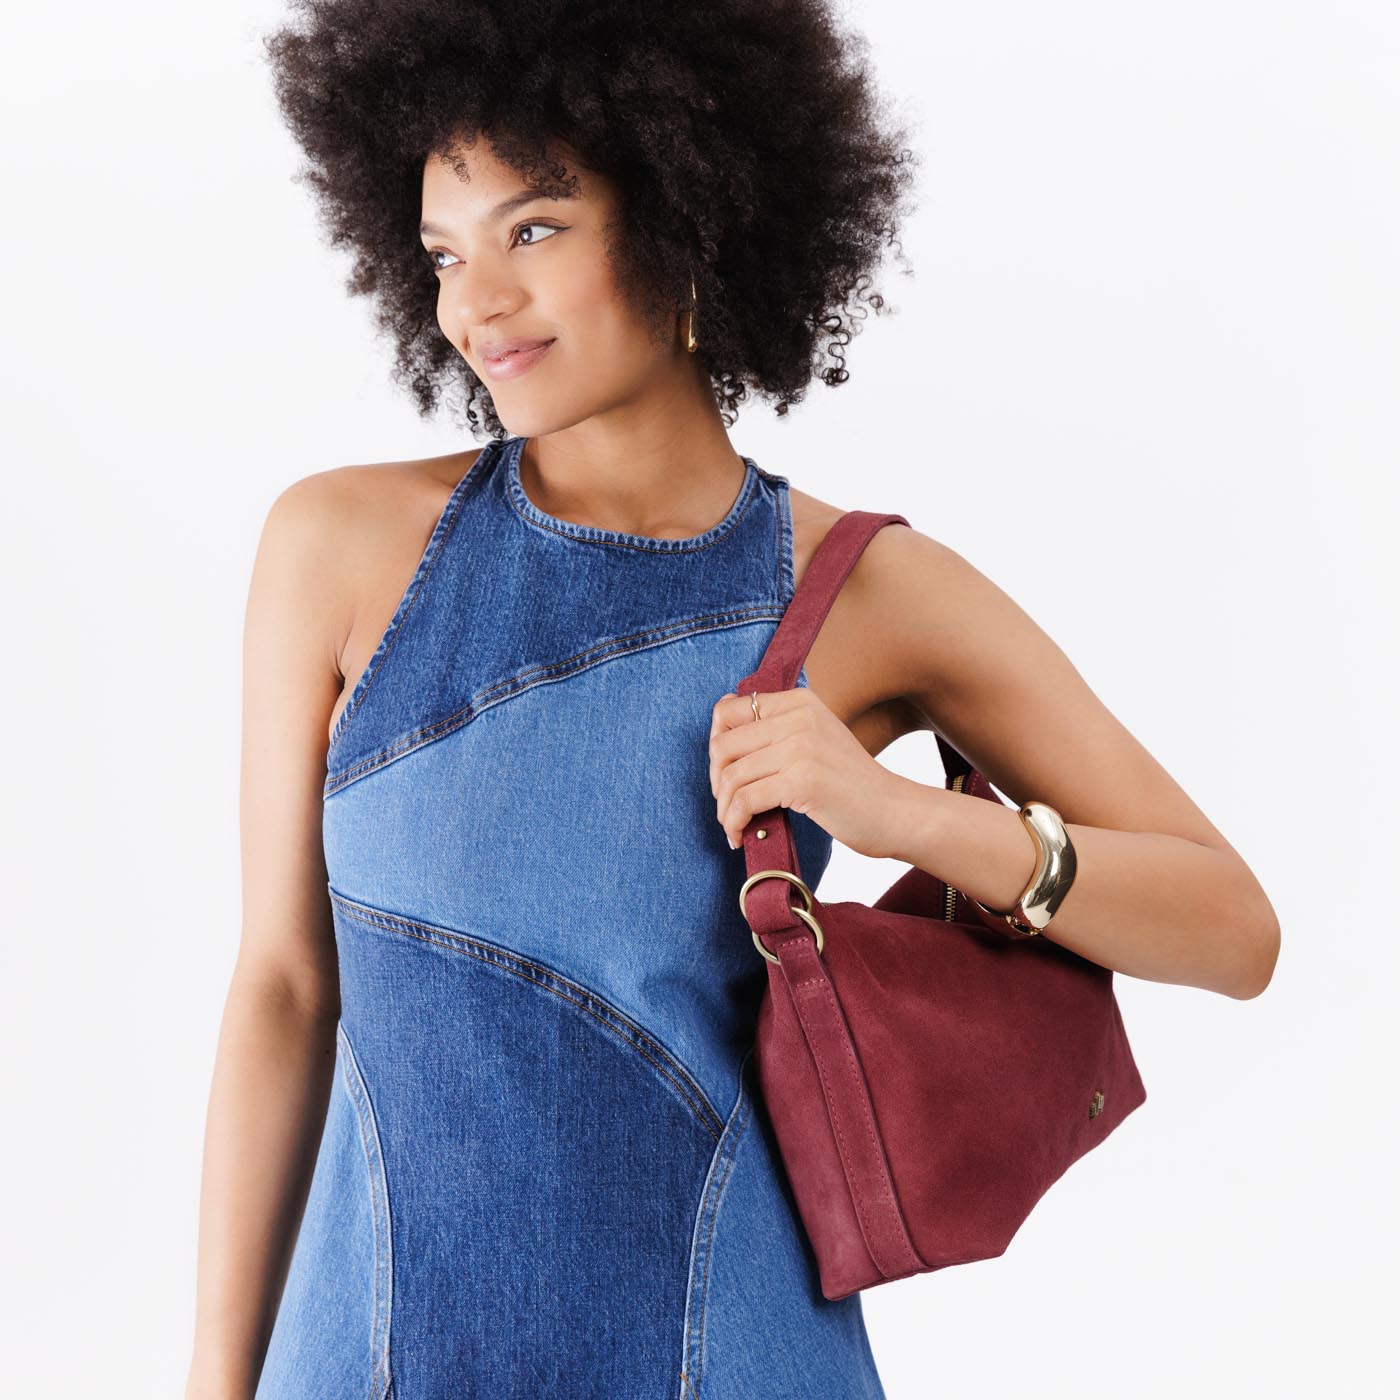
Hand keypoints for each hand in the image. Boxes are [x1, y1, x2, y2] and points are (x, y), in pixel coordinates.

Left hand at [708, 686, 906, 857]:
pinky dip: (734, 822)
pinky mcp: (803, 781)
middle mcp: (798, 717)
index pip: (727, 710)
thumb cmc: (851, 783)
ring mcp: (801, 748)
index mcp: (799, 702)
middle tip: (729, 805)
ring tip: (734, 825)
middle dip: (717, 782)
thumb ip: (776, 730)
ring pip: (731, 776)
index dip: (716, 744)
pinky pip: (745, 801)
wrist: (894, 811)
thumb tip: (720, 734)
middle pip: (723, 745)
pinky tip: (740, 836)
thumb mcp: (816, 739)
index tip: (725, 772)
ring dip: (724, 809)